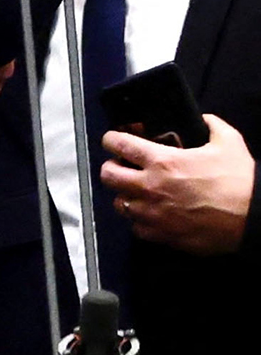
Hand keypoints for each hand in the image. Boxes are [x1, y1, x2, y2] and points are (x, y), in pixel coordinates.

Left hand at [102, 112, 253, 255]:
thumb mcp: (229, 142)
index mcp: (161, 161)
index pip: (118, 145)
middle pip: (108, 175)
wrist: (254, 218)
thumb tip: (204, 119)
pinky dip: (140, 220)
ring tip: (136, 192)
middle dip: (111, 168)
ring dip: (124, 195)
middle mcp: (149, 187)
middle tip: (122, 167)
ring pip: (119, 204)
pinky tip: (151, 214)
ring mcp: (152, 213)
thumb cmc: (239, 180)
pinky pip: (136, 227)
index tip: (113, 140)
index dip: (112, 139)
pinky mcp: (161, 235)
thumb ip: (211, 126)